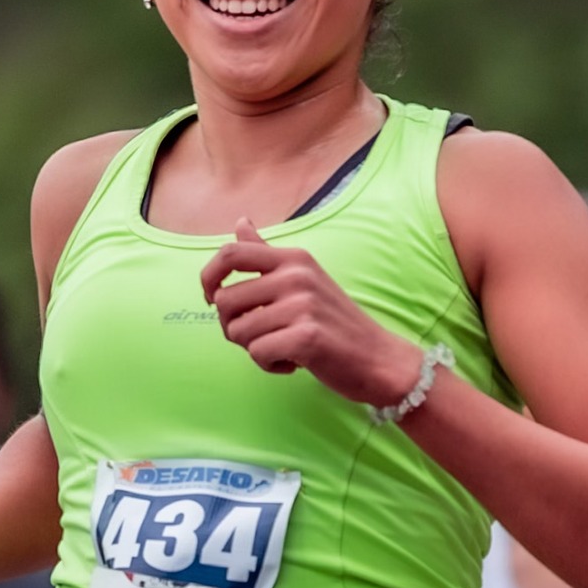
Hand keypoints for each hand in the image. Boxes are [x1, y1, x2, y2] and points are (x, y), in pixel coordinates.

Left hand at [200, 219, 424, 405]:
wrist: (378, 358)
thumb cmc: (334, 322)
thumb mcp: (303, 278)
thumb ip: (266, 254)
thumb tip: (240, 222)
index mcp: (294, 259)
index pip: (230, 254)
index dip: (208, 277)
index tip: (212, 298)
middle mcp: (296, 276)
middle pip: (225, 300)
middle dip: (232, 326)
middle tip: (261, 336)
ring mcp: (302, 306)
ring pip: (238, 331)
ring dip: (253, 348)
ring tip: (283, 348)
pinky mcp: (306, 337)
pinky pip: (257, 353)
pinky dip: (269, 365)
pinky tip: (293, 363)